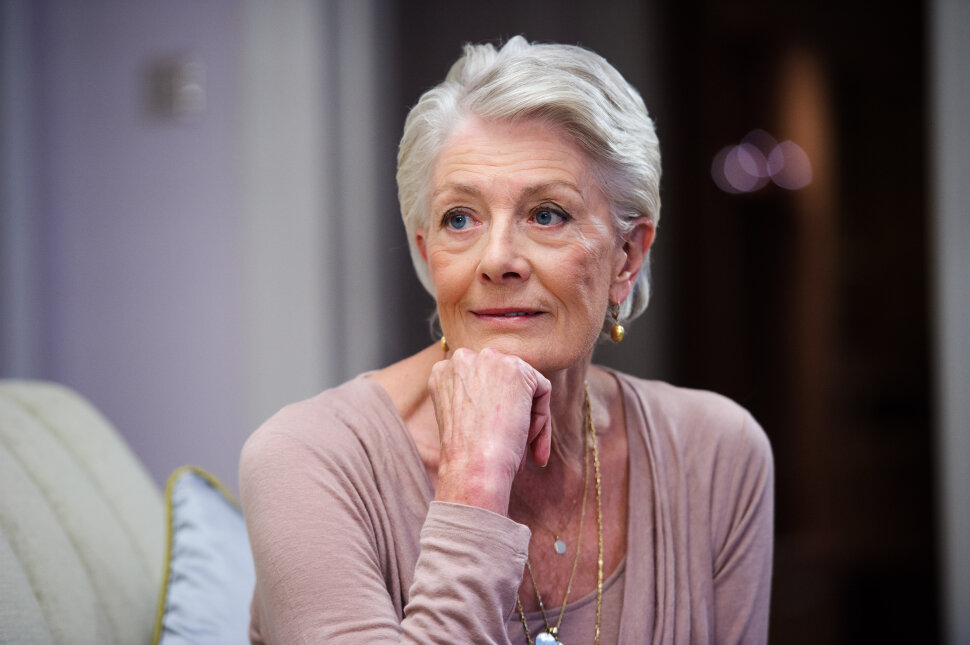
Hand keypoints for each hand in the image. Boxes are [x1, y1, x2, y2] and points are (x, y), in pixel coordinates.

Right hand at [428, 347, 551, 514]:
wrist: (471, 468)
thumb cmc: (465, 456)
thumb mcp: (460, 418)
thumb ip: (475, 398)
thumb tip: (503, 399)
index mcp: (442, 372)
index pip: (481, 383)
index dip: (493, 412)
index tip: (497, 438)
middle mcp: (461, 359)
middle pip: (502, 381)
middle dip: (514, 413)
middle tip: (519, 447)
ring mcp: (489, 360)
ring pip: (523, 385)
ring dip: (529, 419)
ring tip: (527, 450)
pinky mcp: (516, 369)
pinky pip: (541, 389)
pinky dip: (542, 418)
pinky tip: (529, 442)